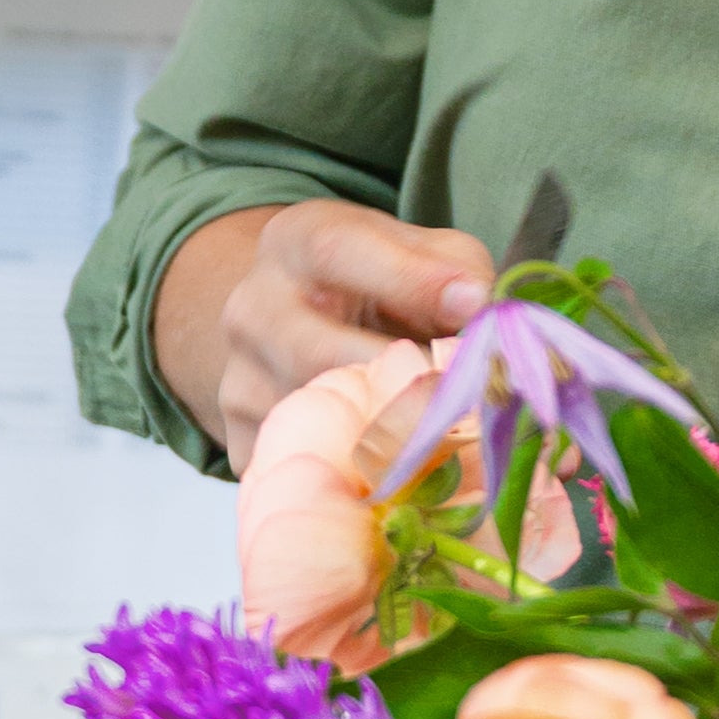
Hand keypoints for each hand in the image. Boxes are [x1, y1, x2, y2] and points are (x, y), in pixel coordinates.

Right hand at [153, 199, 495, 469]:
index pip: (340, 251)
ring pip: (317, 422)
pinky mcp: (241, 443)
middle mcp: (253, 309)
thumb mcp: (418, 249)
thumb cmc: (381, 284)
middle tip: (473, 400)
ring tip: (447, 437)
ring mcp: (238, 381)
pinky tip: (402, 469)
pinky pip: (306, 469)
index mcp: (297, 241)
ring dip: (390, 436)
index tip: (474, 304)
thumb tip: (480, 311)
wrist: (301, 323)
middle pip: (320, 355)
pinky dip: (361, 477)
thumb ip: (455, 268)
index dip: (411, 279)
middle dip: (404, 382)